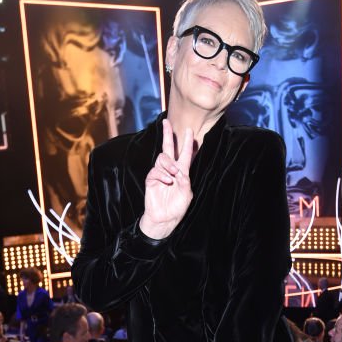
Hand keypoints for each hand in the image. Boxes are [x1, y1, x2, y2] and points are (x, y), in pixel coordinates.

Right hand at [139, 119, 193, 239]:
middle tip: (166, 122)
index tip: (190, 131)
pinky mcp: (151, 179)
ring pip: (162, 158)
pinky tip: (166, 182)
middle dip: (168, 135)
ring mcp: (160, 174)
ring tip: (173, 175)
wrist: (164, 218)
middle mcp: (170, 170)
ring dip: (169, 164)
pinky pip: (155, 171)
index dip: (187, 143)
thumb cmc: (177, 208)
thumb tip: (179, 171)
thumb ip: (185, 182)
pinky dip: (162, 175)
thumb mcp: (187, 194)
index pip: (185, 155)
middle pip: (168, 148)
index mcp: (182, 172)